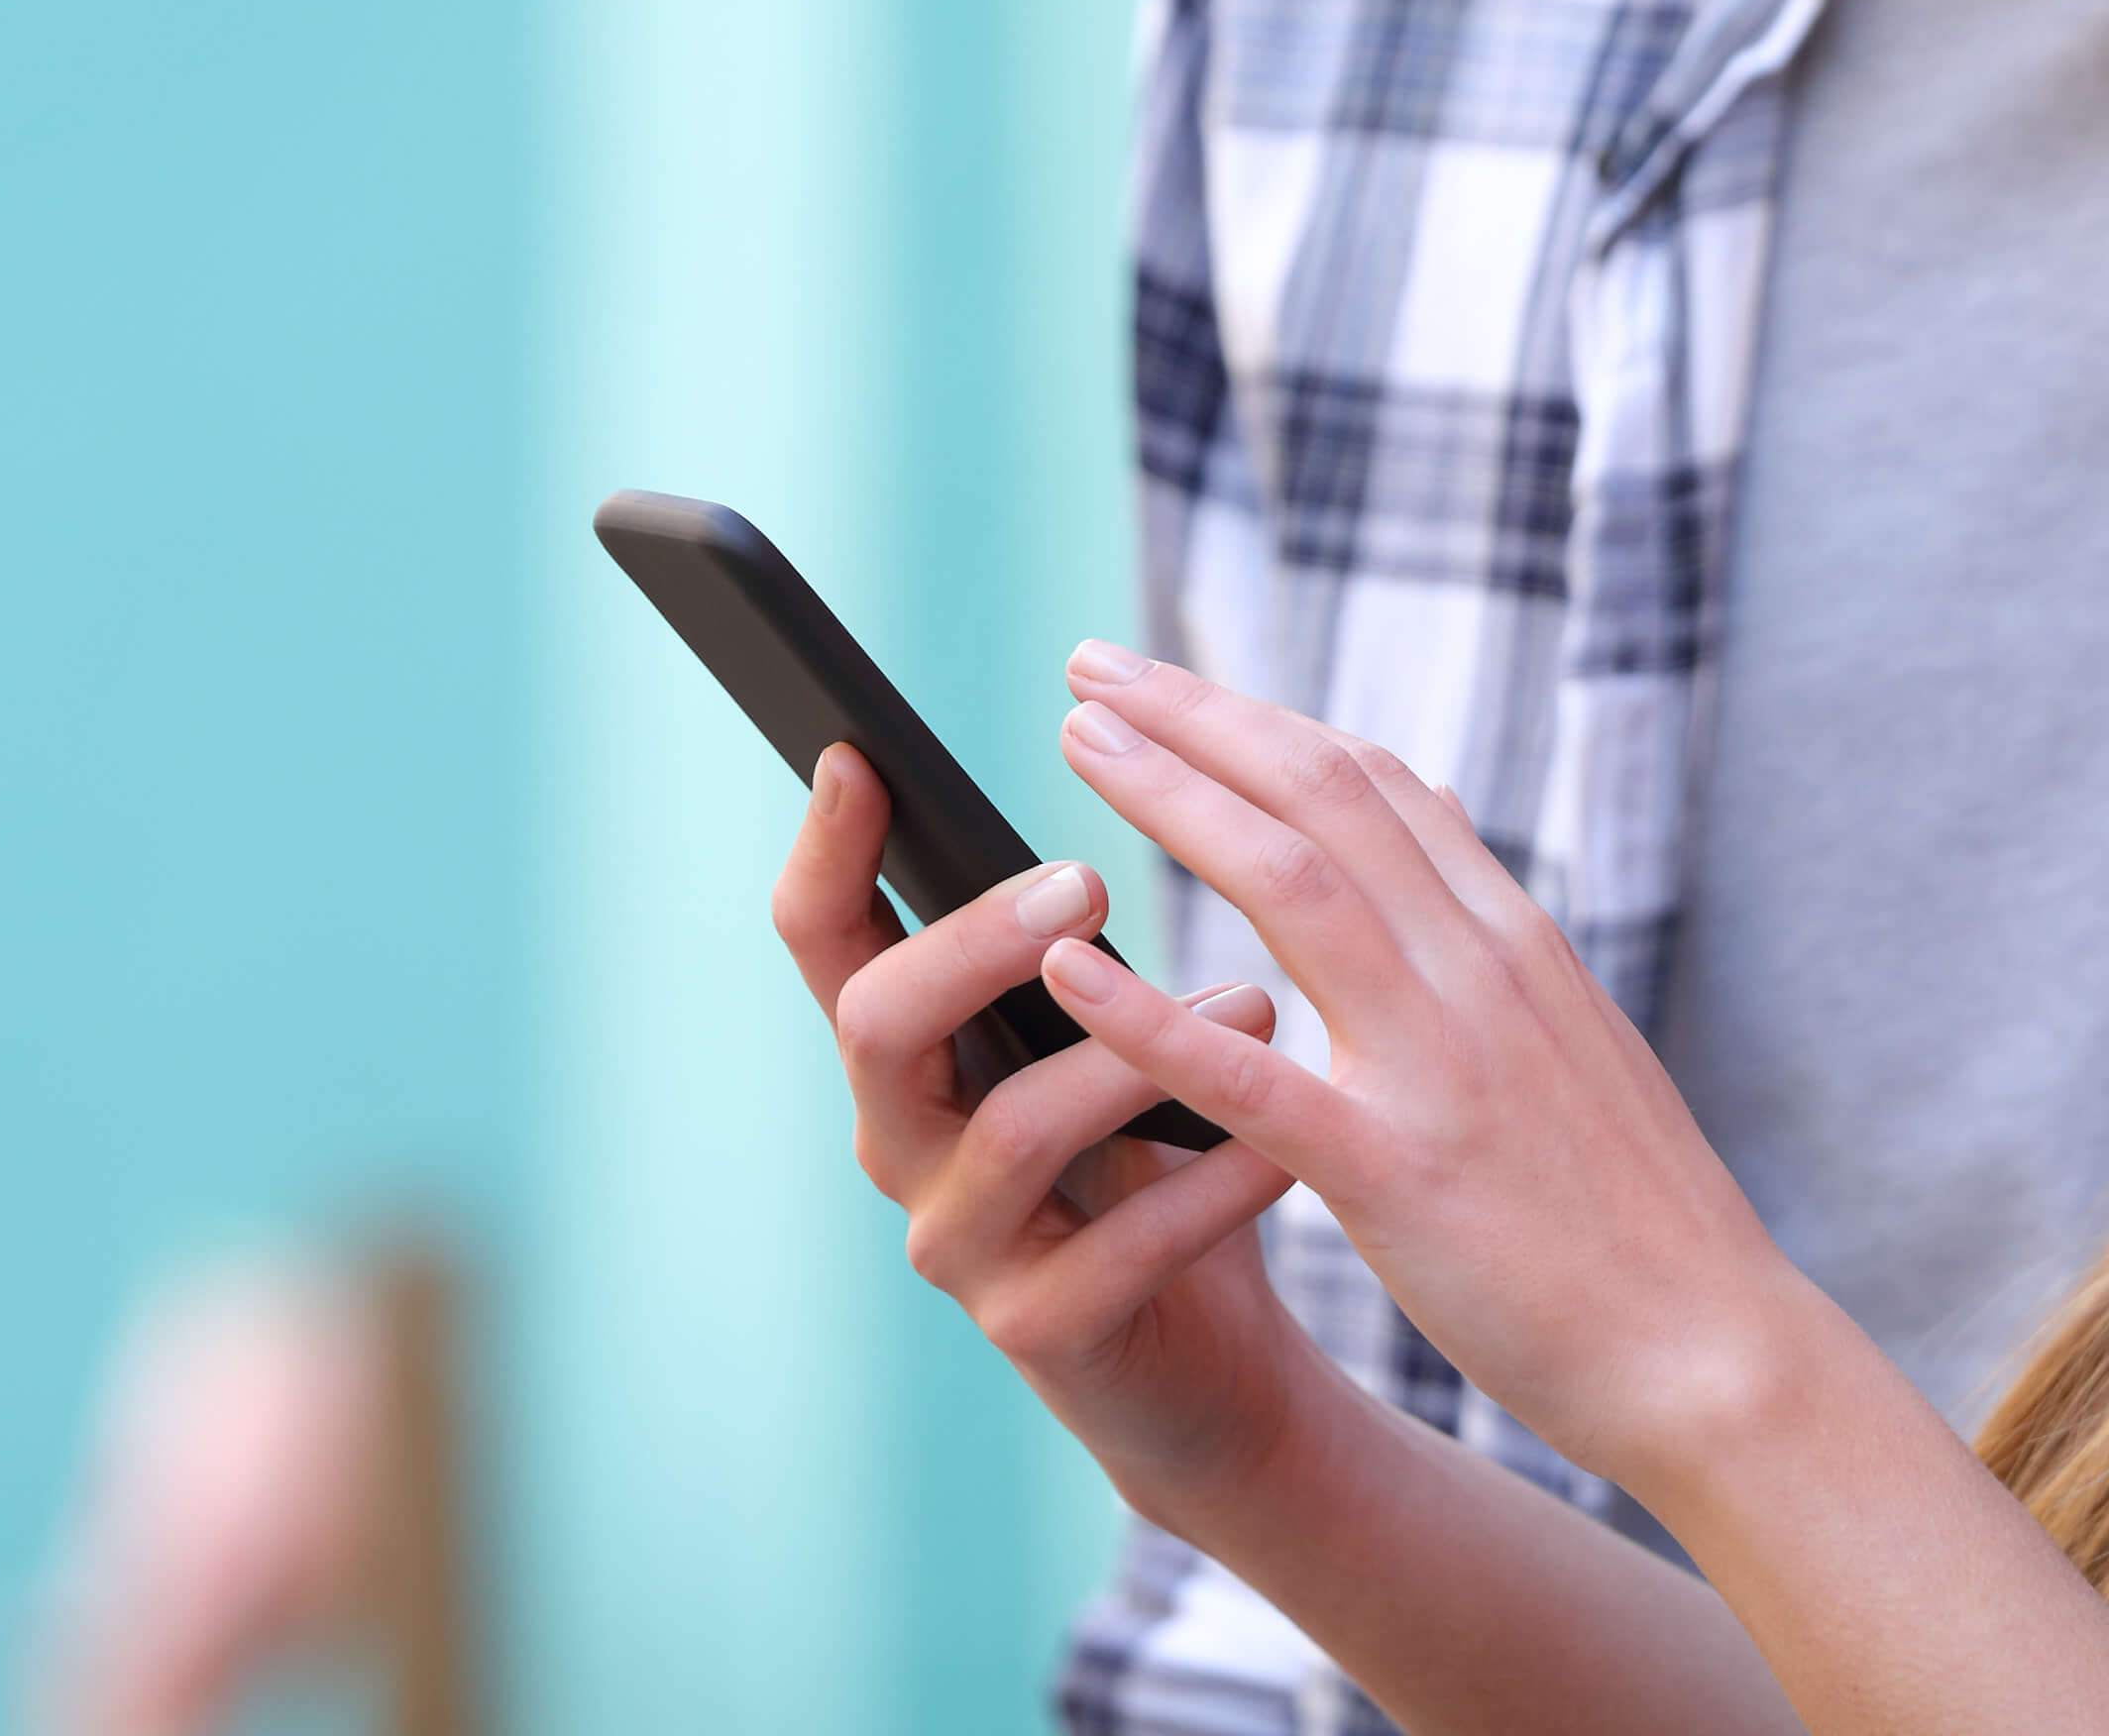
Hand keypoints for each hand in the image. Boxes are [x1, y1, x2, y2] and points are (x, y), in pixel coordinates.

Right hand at [773, 745, 1327, 1506]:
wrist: (1217, 1362)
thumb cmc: (1158, 1159)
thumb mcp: (1104, 1036)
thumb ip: (1073, 945)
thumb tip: (1109, 745)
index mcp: (912, 1055)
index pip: (824, 942)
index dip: (826, 852)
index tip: (858, 753)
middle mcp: (904, 1144)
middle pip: (878, 1021)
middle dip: (975, 940)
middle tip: (1092, 877)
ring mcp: (963, 1247)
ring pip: (1014, 1129)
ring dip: (1138, 1057)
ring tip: (1255, 1004)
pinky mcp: (1044, 1334)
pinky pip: (1125, 1248)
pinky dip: (1215, 1183)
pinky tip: (1284, 1143)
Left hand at [1023, 646, 1835, 1509]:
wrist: (1714, 1351)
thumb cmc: (1634, 1212)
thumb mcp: (1573, 1031)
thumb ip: (1488, 926)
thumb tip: (1429, 802)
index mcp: (1514, 940)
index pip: (1373, 780)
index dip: (1257, 718)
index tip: (1165, 683)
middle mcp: (1481, 968)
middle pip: (1321, 790)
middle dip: (1194, 713)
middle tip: (1088, 659)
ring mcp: (1442, 1063)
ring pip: (1290, 880)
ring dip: (1170, 795)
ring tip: (1072, 739)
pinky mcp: (1401, 1173)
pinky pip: (1256, 1079)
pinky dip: (1156, 1015)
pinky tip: (1070, 974)